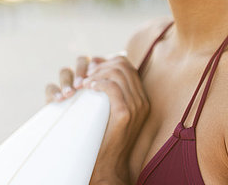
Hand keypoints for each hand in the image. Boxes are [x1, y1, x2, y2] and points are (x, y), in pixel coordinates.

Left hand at [45, 53, 149, 183]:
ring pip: (118, 73)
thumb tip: (96, 72)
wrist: (109, 165)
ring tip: (84, 83)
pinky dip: (99, 83)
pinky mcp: (125, 113)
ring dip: (98, 74)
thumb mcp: (112, 114)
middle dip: (101, 66)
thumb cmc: (105, 139)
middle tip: (85, 76)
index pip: (128, 66)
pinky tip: (89, 88)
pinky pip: (113, 87)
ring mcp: (136, 106)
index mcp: (142, 98)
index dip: (108, 62)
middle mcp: (142, 100)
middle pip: (123, 65)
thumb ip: (110, 95)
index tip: (91, 68)